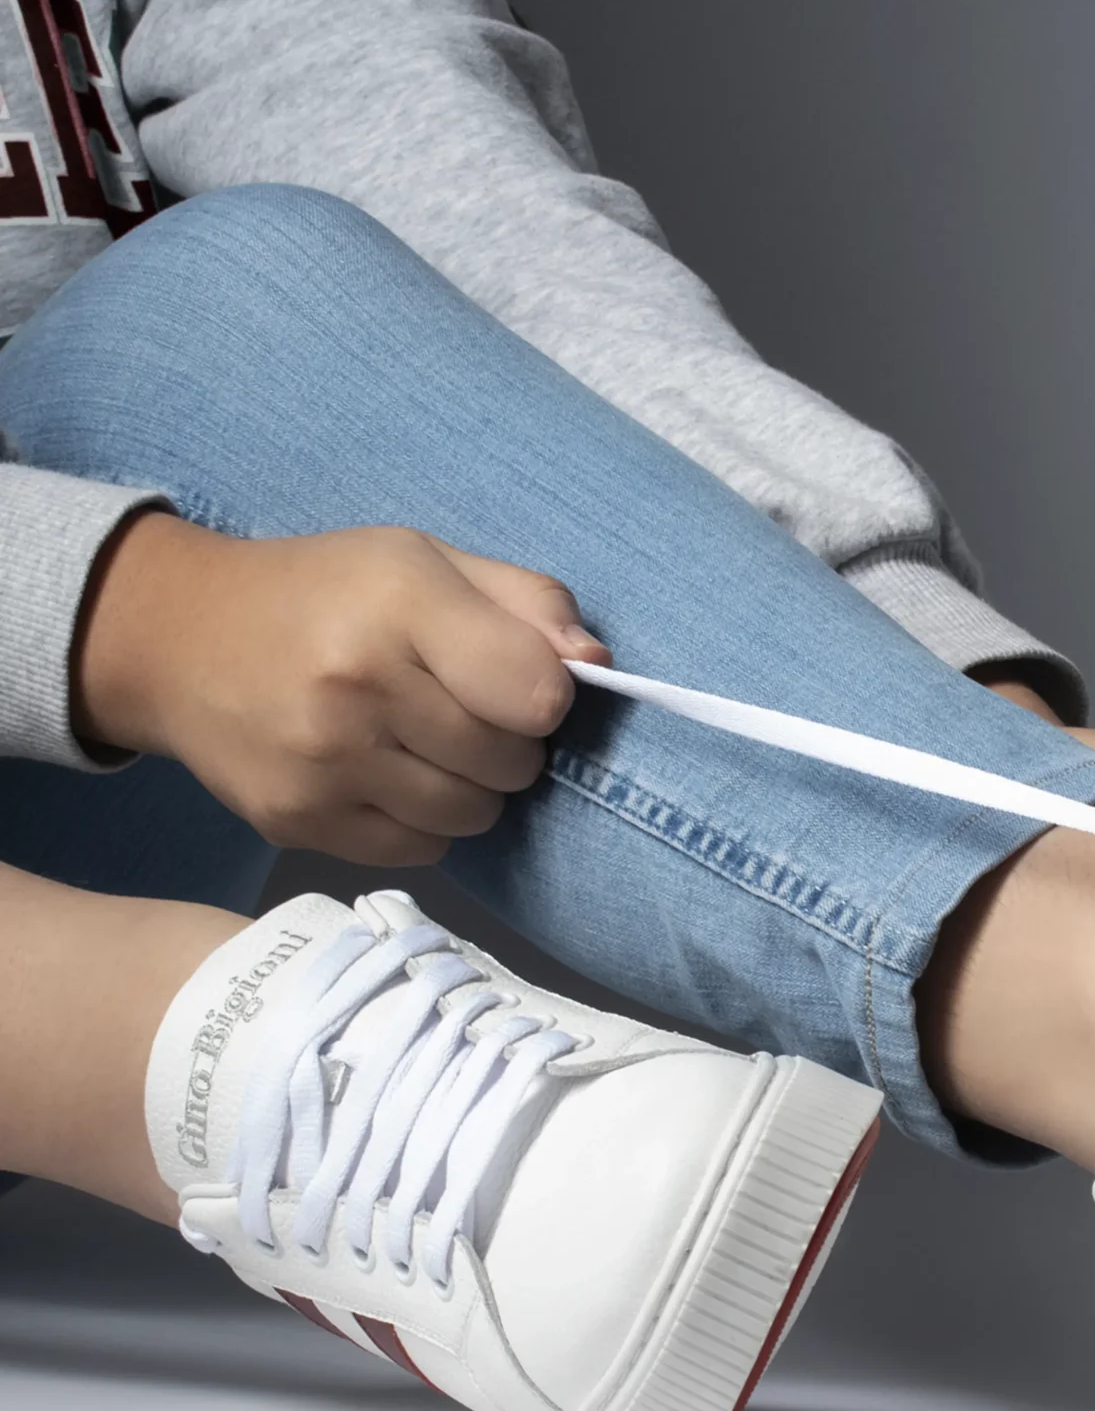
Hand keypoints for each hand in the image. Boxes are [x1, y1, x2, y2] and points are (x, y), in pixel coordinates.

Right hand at [73, 513, 608, 865]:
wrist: (179, 639)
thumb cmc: (327, 593)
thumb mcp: (426, 560)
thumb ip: (527, 602)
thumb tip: (599, 664)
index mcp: (399, 606)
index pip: (537, 695)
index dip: (545, 694)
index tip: (514, 679)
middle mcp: (356, 689)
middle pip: (511, 763)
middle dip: (508, 742)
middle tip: (463, 709)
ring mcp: (321, 764)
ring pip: (472, 816)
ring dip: (471, 788)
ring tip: (427, 742)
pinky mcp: (297, 821)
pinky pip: (420, 850)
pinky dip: (424, 822)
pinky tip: (388, 775)